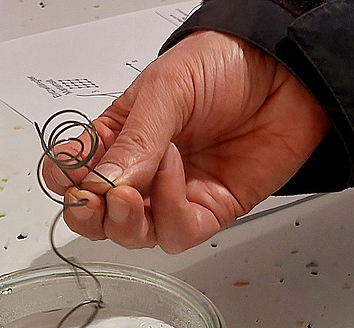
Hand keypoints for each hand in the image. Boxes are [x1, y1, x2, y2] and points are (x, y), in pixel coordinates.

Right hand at [41, 30, 330, 252]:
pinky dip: (168, 210)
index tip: (74, 174)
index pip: (69, 174)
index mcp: (115, 136)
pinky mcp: (207, 212)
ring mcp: (172, 196)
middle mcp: (139, 172)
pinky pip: (175, 233)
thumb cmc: (225, 65)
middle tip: (97, 198)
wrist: (288, 72)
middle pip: (94, 218)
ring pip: (130, 235)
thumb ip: (134, 139)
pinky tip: (177, 173)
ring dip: (125, 219)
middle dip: (87, 216)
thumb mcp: (168, 88)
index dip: (65, 182)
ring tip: (133, 187)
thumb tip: (102, 184)